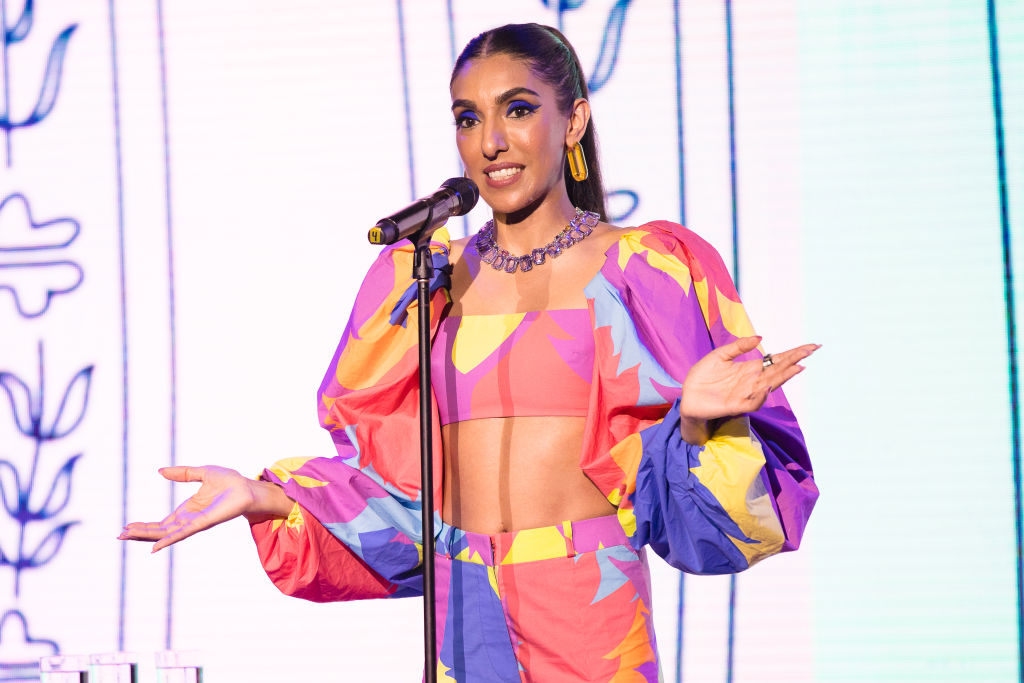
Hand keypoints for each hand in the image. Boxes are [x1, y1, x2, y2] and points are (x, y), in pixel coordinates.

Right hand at [118, 466, 292, 551]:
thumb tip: (160, 471)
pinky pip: (182, 534)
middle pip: (159, 531)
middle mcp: (188, 520)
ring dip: (146, 536)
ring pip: (166, 533)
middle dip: (139, 533)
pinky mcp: (203, 523)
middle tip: (119, 535)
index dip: (144, 525)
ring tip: (127, 536)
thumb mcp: (201, 473)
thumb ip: (181, 473)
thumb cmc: (229, 482)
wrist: (247, 487)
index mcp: (187, 510)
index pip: (161, 523)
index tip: (126, 527)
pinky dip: (168, 540)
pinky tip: (154, 547)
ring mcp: (194, 523)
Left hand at [678, 336, 818, 442]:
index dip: (793, 354)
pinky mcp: (735, 406)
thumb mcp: (719, 356)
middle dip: (794, 361)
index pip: (775, 360)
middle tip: (810, 352)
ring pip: (769, 385)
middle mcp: (752, 382)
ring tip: (796, 366)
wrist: (687, 397)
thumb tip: (761, 337)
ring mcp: (745, 394)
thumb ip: (738, 346)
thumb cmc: (702, 377)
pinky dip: (760, 395)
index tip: (810, 347)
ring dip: (782, 377)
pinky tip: (767, 386)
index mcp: (749, 369)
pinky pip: (752, 402)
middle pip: (777, 371)